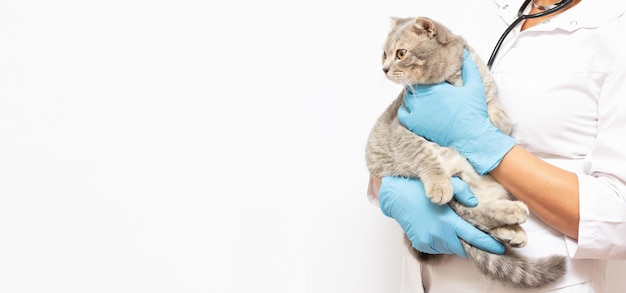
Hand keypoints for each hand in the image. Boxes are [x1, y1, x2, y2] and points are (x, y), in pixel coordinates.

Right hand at [379, 176, 503, 256]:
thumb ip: (462, 191)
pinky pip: (438, 247)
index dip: (489, 244)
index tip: (499, 248)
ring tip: (453, 227)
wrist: (394, 195)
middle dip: (472, 243)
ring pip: (451, 248)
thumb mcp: (444, 183)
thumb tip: (475, 203)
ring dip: (456, 241)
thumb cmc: (419, 188)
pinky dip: (443, 241)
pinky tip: (440, 229)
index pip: (474, 237)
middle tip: (476, 234)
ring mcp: (427, 241)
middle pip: (463, 247)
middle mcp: (437, 235)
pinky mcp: (420, 244)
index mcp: (447, 220)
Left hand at [397, 50, 514, 173]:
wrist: (471, 136)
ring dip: (412, 97)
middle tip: (426, 88)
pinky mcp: (415, 124)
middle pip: (413, 86)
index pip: (421, 74)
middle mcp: (424, 98)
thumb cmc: (473, 112)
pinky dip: (405, 111)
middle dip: (418, 85)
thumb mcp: (475, 86)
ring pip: (406, 98)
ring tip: (422, 98)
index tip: (428, 75)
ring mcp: (417, 111)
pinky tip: (414, 110)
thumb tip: (465, 53)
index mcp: (436, 87)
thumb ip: (469, 68)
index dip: (423, 74)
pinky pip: (402, 114)